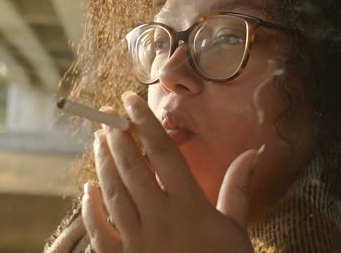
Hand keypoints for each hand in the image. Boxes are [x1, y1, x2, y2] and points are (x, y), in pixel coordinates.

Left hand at [82, 91, 260, 252]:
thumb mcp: (237, 228)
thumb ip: (238, 188)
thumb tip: (253, 153)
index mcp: (189, 206)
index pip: (163, 154)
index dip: (146, 124)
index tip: (131, 101)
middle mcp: (159, 219)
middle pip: (132, 168)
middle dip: (117, 137)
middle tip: (107, 116)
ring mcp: (137, 242)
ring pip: (112, 194)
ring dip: (103, 164)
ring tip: (99, 142)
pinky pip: (99, 232)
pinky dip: (90, 209)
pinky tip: (87, 190)